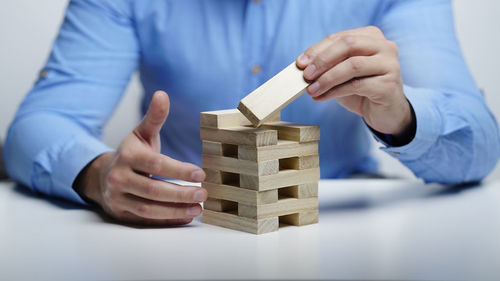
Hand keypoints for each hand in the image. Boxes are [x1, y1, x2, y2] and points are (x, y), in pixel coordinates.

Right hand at [75, 91, 206, 224]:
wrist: (103, 175)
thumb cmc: (131, 154)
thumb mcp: (141, 134)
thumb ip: (155, 117)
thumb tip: (162, 94)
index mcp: (127, 156)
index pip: (156, 164)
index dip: (180, 170)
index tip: (201, 174)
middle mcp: (119, 178)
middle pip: (154, 190)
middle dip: (181, 194)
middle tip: (204, 194)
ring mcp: (118, 198)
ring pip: (149, 209)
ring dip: (176, 210)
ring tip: (198, 208)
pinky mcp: (121, 213)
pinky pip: (146, 220)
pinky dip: (167, 220)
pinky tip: (186, 216)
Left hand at [296, 26, 413, 136]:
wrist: (385, 113)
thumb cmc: (361, 90)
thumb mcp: (342, 74)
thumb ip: (327, 66)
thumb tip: (302, 67)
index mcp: (371, 37)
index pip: (340, 38)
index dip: (317, 50)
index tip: (300, 63)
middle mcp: (385, 46)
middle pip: (348, 45)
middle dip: (323, 60)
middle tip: (306, 75)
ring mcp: (390, 65)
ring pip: (353, 65)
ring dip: (327, 78)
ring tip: (311, 90)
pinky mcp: (389, 85)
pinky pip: (357, 85)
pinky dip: (334, 91)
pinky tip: (322, 97)